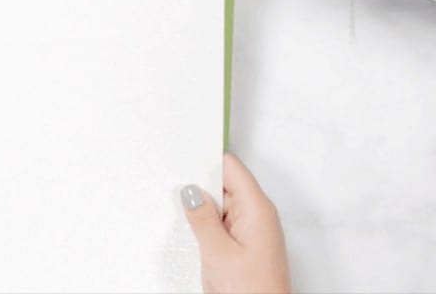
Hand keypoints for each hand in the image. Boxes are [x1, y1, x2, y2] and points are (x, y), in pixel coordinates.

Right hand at [181, 153, 290, 293]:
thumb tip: (191, 192)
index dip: (207, 159)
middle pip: (226, 184)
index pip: (231, 167)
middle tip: (176, 187)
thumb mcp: (217, 252)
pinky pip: (225, 224)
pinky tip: (195, 232)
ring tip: (183, 213)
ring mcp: (254, 231)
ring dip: (204, 208)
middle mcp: (259, 216)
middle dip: (201, 185)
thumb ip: (202, 217)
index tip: (183, 155)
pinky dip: (209, 225)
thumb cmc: (251, 291)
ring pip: (223, 205)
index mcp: (257, 208)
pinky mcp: (247, 246)